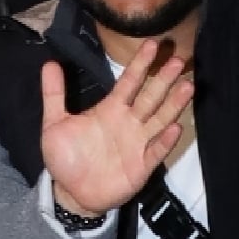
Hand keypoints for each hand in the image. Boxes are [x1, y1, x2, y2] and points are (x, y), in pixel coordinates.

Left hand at [41, 36, 196, 221]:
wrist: (71, 193)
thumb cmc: (66, 157)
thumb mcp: (54, 123)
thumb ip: (54, 94)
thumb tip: (49, 62)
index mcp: (110, 109)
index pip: (129, 81)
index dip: (140, 63)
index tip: (154, 44)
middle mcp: (128, 122)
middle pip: (150, 96)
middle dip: (163, 79)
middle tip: (179, 59)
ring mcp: (137, 143)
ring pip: (160, 119)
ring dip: (173, 104)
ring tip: (188, 86)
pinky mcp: (142, 166)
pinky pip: (156, 150)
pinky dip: (165, 140)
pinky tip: (176, 128)